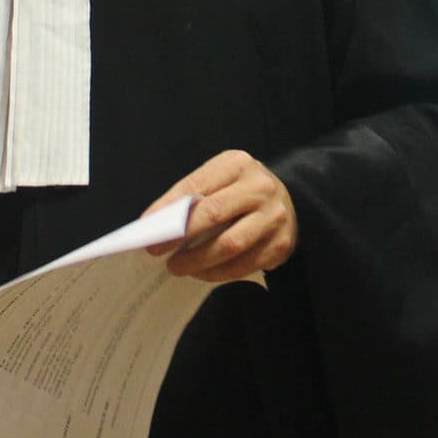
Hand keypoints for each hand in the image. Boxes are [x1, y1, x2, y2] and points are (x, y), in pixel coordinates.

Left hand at [143, 149, 297, 281]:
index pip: (196, 185)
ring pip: (230, 244)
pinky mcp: (280, 245)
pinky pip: (243, 265)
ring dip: (197, 260)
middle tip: (155, 250)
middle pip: (214, 213)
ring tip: (176, 266)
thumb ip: (194, 194)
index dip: (167, 206)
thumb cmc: (242, 191)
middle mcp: (260, 188)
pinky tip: (201, 273)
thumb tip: (156, 223)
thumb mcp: (222, 178)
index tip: (145, 225)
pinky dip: (216, 273)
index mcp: (239, 164)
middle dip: (179, 235)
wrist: (292, 202)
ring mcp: (274, 217)